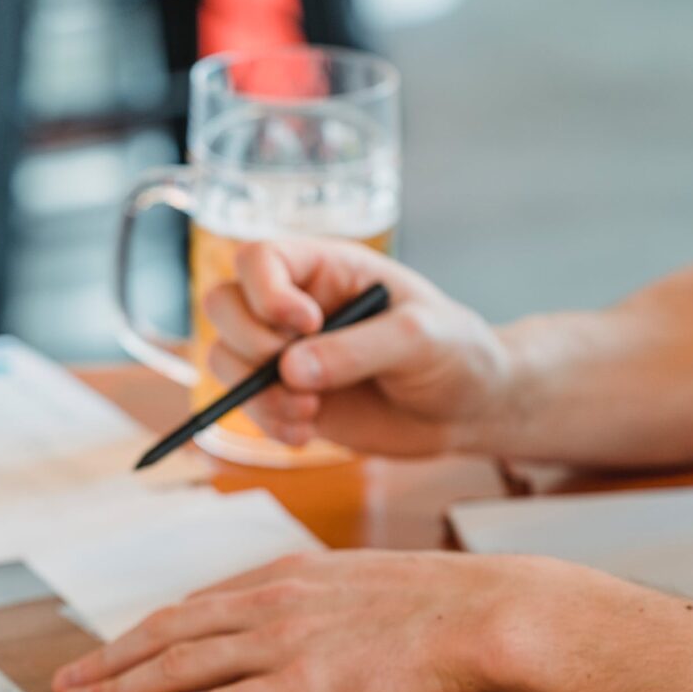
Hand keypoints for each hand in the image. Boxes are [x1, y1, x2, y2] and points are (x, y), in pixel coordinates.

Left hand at [51, 550, 554, 691]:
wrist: (486, 614)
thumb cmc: (444, 606)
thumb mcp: (368, 585)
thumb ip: (323, 602)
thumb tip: (307, 623)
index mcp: (287, 576)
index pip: (196, 605)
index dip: (146, 630)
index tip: (115, 647)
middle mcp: (270, 603)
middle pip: (167, 630)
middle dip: (110, 658)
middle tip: (67, 681)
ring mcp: (280, 643)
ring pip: (176, 666)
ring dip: (118, 689)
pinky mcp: (298, 687)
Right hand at [202, 237, 512, 456]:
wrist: (469, 408)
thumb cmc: (455, 352)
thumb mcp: (420, 339)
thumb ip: (358, 349)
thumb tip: (291, 370)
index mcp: (328, 269)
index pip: (260, 259)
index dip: (265, 291)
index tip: (307, 325)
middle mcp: (297, 306)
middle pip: (223, 305)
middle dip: (250, 345)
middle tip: (296, 375)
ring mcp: (288, 354)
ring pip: (225, 358)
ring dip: (255, 392)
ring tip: (308, 411)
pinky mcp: (289, 398)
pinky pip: (247, 406)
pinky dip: (268, 423)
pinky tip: (307, 433)